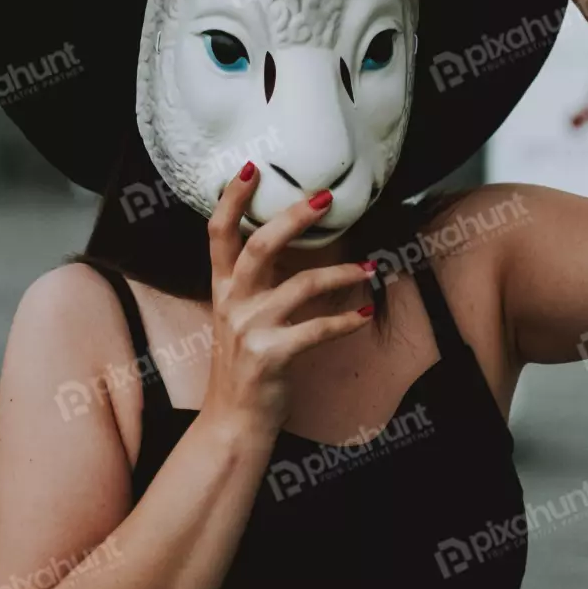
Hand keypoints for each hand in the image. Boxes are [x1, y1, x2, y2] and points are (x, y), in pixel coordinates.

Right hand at [203, 164, 374, 436]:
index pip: (218, 233)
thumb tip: (288, 239)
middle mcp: (232, 303)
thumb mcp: (237, 316)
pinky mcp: (272, 356)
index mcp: (222, 288)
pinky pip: (318, 330)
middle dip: (293, 218)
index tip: (250, 167)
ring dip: (342, 274)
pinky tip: (366, 311)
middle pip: (258, 247)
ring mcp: (250, 330)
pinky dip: (347, 320)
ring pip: (301, 286)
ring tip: (369, 266)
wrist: (233, 421)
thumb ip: (256, 281)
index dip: (232, 199)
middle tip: (325, 197)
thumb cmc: (245, 363)